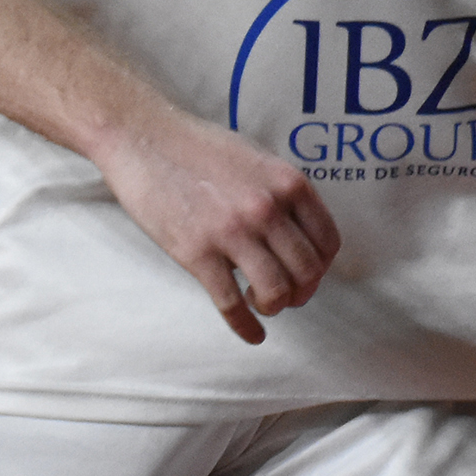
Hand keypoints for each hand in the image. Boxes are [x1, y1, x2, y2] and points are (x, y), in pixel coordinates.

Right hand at [98, 106, 342, 344]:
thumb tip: (299, 232)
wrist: (148, 140)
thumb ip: (283, 193)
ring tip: (263, 304)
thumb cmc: (202, 149)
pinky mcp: (197, 253)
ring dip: (275, 306)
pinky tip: (252, 334)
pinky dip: (245, 326)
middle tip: (289, 296)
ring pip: (274, 291)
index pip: (327, 241)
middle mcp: (268, 209)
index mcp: (290, 184)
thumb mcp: (260, 160)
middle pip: (306, 270)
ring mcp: (233, 232)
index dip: (322, 266)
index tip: (310, 274)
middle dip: (302, 291)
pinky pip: (230, 303)